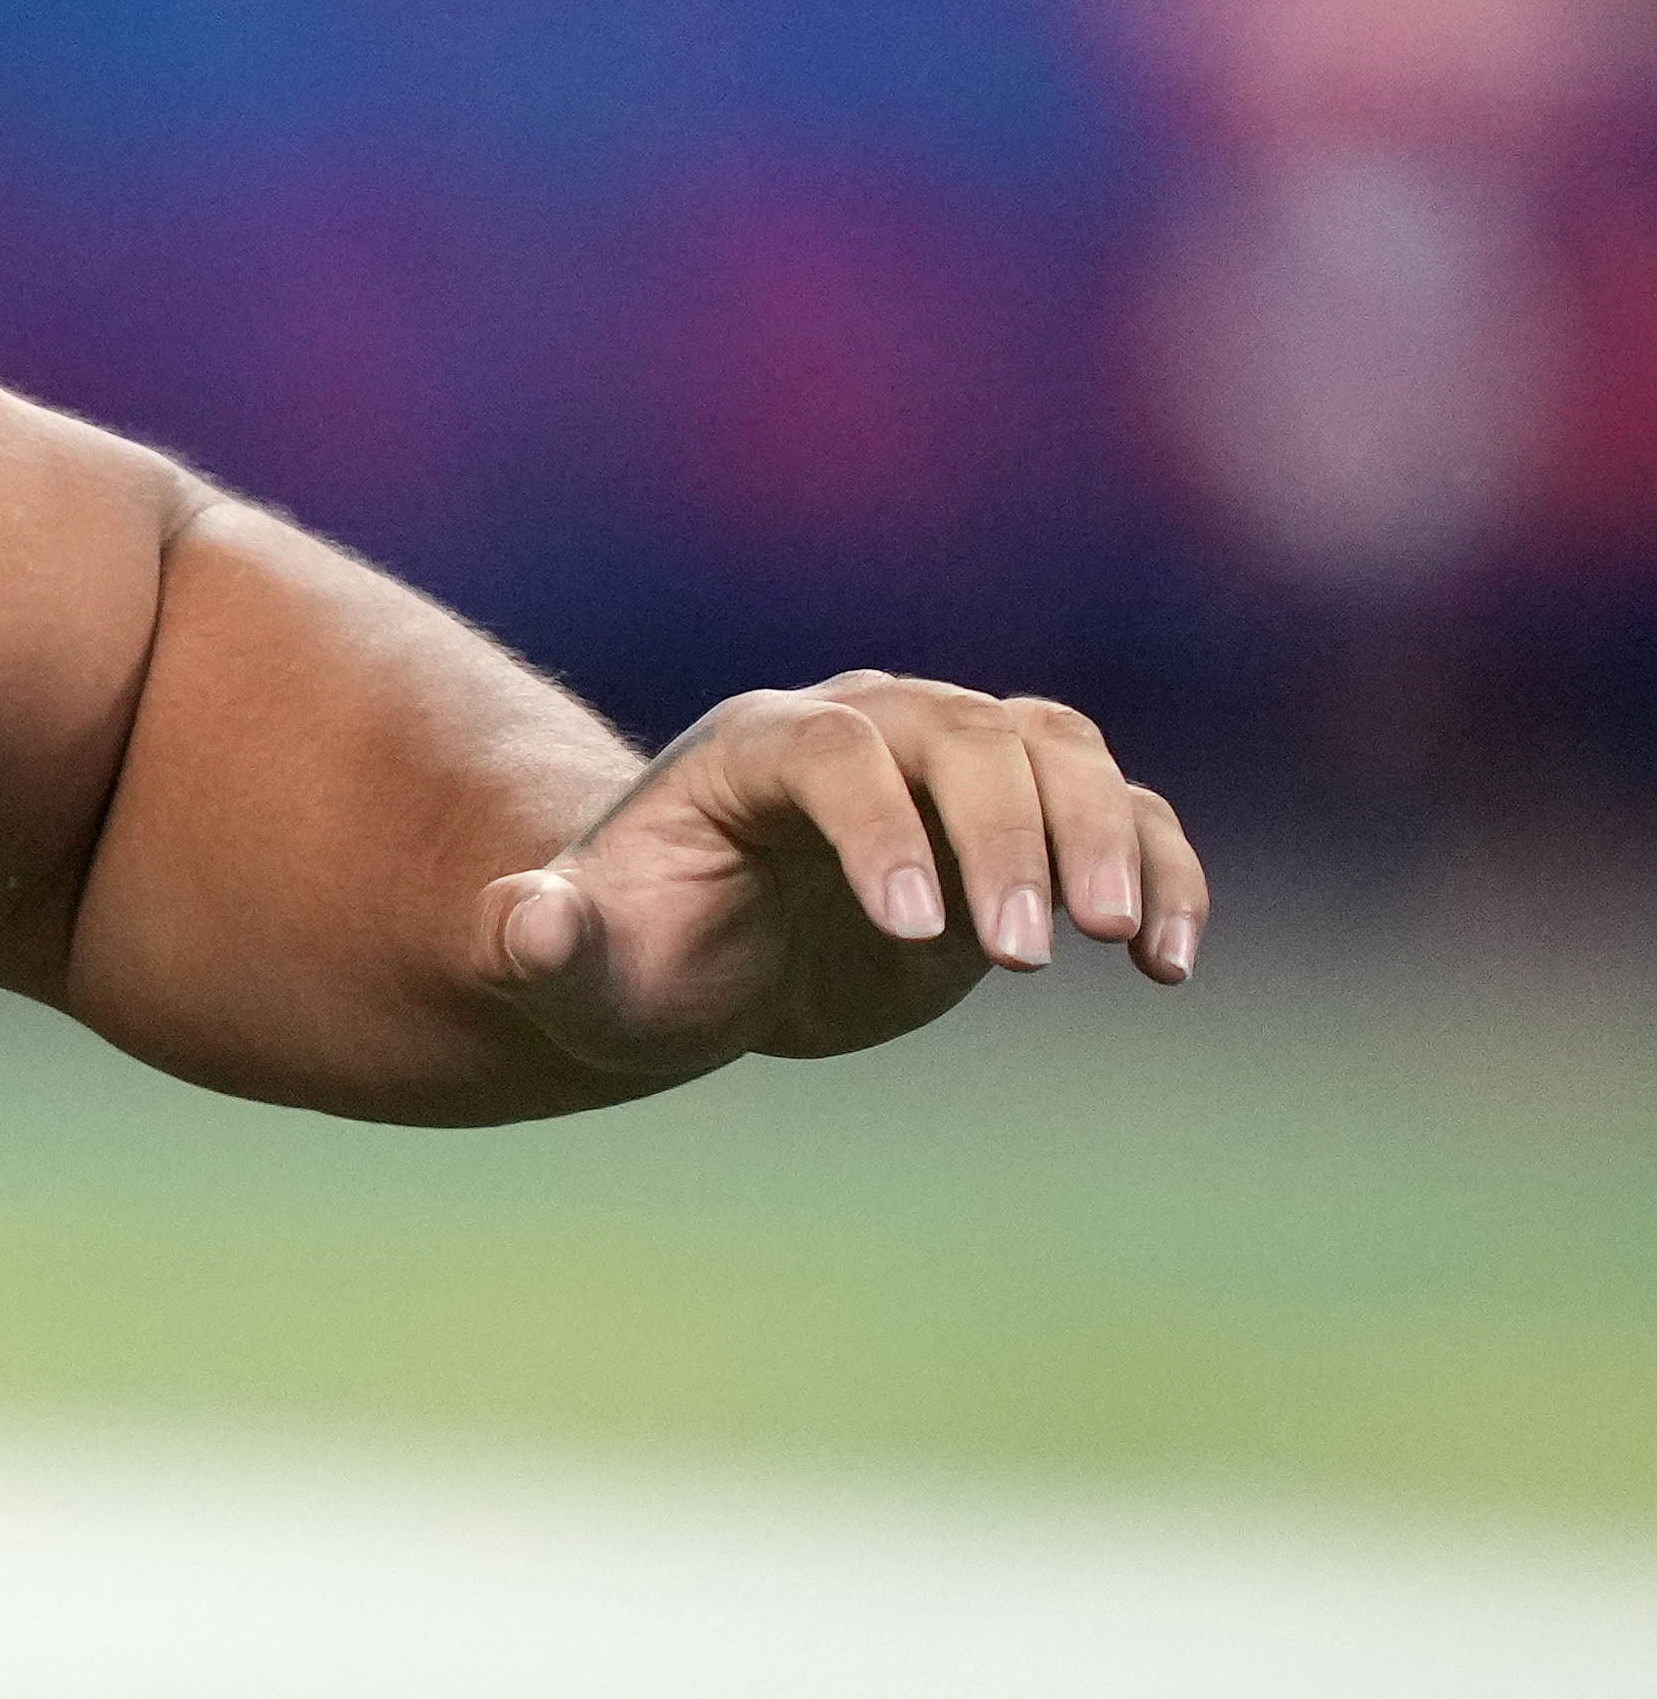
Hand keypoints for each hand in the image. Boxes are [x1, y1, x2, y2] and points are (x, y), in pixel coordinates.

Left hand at [479, 671, 1204, 1080]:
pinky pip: (1121, 814)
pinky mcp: (1020, 828)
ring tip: (1124, 947)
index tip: (913, 931)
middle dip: (1005, 836)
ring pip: (1059, 752)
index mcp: (749, 750)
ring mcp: (950, 770)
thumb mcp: (571, 967)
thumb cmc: (626, 957)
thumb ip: (543, 943)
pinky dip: (1162, 870)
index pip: (834, 754)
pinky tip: (1172, 964)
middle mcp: (863, 731)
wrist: (689, 957)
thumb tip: (527, 922)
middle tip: (1025, 956)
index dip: (880, 827)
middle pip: (963, 736)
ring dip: (1106, 837)